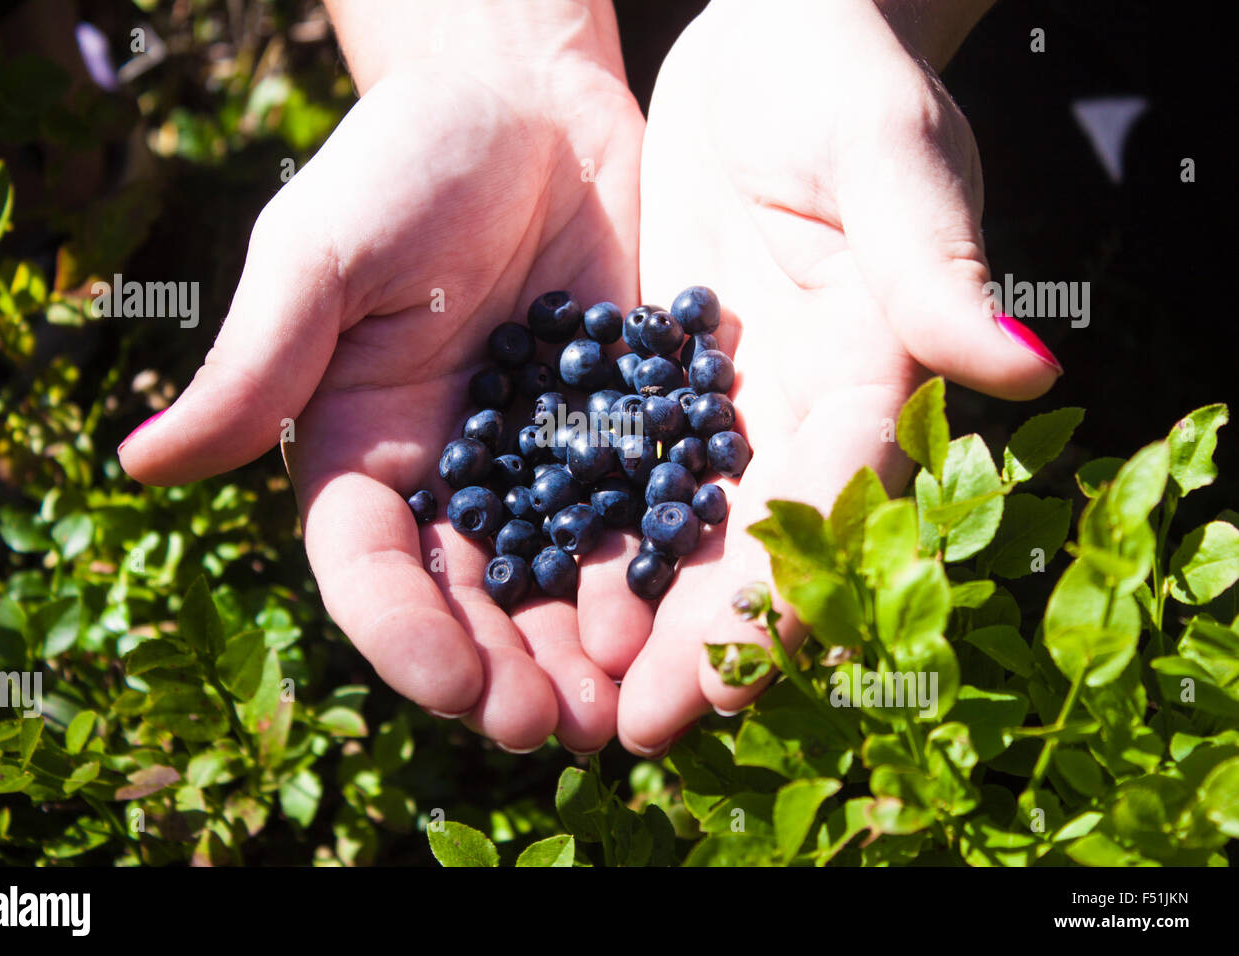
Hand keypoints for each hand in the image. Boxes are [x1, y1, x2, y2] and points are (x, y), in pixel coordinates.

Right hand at [118, 2, 645, 753]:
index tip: (452, 687)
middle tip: (549, 731)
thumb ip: (258, 362)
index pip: (369, 571)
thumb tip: (140, 463)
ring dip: (582, 654)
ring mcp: (541, 465)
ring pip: (555, 584)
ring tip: (617, 709)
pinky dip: (653, 577)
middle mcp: (450, 479)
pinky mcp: (623, 436)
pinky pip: (638, 519)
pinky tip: (680, 620)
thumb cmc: (406, 160)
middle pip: (468, 604)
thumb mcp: (323, 251)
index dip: (403, 636)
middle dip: (502, 674)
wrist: (530, 108)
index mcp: (362, 453)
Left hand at [616, 0, 1061, 753]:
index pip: (837, 496)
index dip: (787, 586)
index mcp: (874, 363)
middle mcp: (796, 405)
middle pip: (752, 540)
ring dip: (630, 615)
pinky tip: (528, 597)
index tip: (728, 672)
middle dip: (697, 639)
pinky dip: (579, 535)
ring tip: (571, 698)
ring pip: (676, 526)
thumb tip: (1022, 365)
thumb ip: (934, 254)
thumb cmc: (836, 69)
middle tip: (635, 726)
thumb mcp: (886, 148)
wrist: (757, 37)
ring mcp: (719, 399)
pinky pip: (610, 468)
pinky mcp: (648, 378)